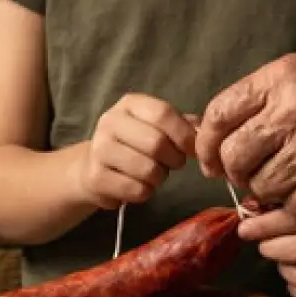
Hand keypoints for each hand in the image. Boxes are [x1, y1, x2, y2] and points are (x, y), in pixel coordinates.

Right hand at [74, 94, 197, 209]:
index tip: (192, 149)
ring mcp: (99, 149)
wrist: (93, 165)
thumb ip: (181, 125)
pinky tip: (137, 185)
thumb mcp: (155, 126)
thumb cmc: (133, 144)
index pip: (162, 113)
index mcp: (129, 104)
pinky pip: (136, 190)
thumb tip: (203, 131)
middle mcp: (110, 122)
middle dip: (174, 159)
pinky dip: (145, 192)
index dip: (184, 134)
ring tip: (153, 174)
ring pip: (148, 170)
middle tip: (173, 164)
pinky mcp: (96, 177)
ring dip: (159, 178)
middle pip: (156, 143)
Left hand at [195, 53, 295, 217]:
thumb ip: (265, 100)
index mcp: (283, 77)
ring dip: (267, 191)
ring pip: (259, 186)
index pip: (219, 114)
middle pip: (233, 155)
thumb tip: (216, 133)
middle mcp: (293, 109)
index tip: (211, 160)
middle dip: (234, 173)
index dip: (207, 144)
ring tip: (290, 181)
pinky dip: (294, 207)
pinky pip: (290, 207)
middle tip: (248, 177)